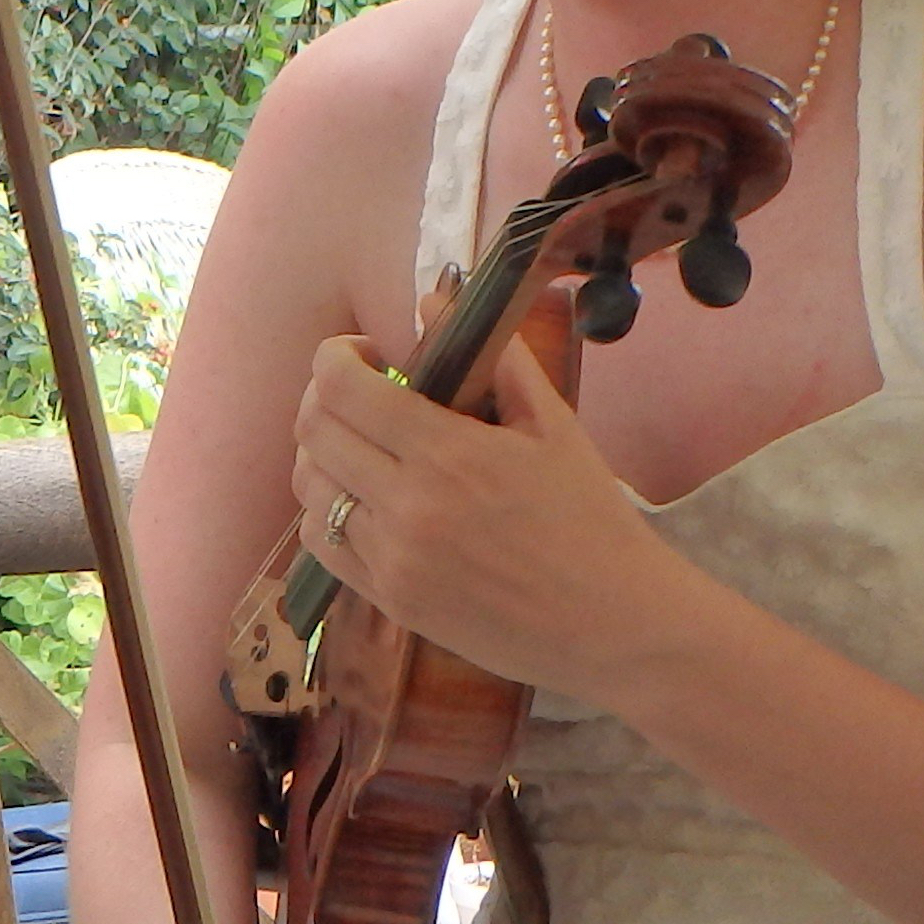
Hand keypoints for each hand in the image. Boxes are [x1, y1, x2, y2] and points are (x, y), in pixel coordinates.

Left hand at [282, 327, 717, 706]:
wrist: (614, 623)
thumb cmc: (591, 520)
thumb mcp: (553, 427)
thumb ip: (493, 359)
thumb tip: (435, 300)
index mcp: (448, 453)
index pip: (340, 387)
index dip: (335, 356)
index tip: (363, 353)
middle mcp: (406, 506)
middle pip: (313, 432)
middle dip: (324, 397)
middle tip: (358, 394)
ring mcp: (392, 559)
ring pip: (310, 489)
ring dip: (323, 455)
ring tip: (361, 447)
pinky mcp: (390, 602)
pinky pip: (322, 546)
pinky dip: (327, 511)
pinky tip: (362, 500)